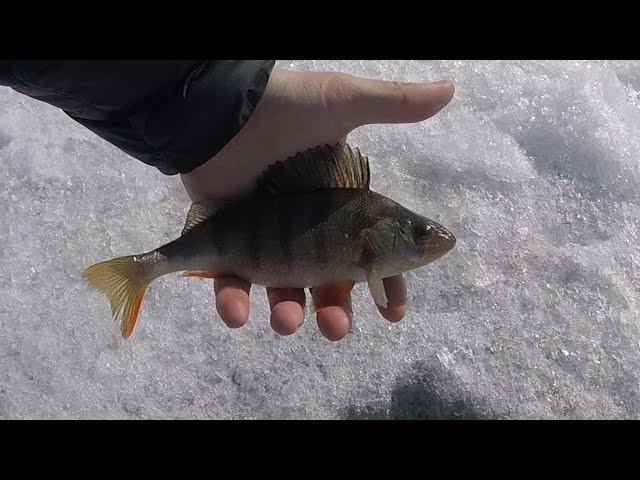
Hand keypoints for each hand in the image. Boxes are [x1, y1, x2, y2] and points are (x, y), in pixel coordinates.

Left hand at [181, 68, 453, 340]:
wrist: (219, 110)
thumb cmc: (284, 109)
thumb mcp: (343, 103)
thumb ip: (394, 104)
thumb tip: (451, 88)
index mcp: (338, 206)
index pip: (371, 253)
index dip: (386, 284)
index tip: (394, 313)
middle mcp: (306, 228)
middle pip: (328, 283)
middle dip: (336, 310)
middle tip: (337, 327)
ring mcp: (266, 239)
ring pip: (282, 290)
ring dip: (288, 313)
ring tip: (288, 322)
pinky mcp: (228, 244)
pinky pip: (230, 282)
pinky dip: (233, 301)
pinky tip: (238, 313)